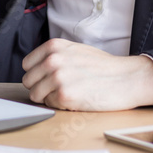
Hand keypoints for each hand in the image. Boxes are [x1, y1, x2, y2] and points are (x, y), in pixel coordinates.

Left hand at [21, 39, 152, 110]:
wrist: (126, 78)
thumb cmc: (103, 66)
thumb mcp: (75, 50)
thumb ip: (54, 56)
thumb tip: (35, 68)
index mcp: (54, 47)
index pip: (27, 65)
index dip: (37, 74)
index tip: (47, 78)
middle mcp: (52, 60)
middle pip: (28, 81)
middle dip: (41, 87)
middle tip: (60, 88)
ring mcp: (57, 78)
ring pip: (35, 95)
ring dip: (49, 97)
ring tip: (68, 93)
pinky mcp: (64, 96)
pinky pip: (50, 105)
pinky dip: (61, 105)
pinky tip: (76, 99)